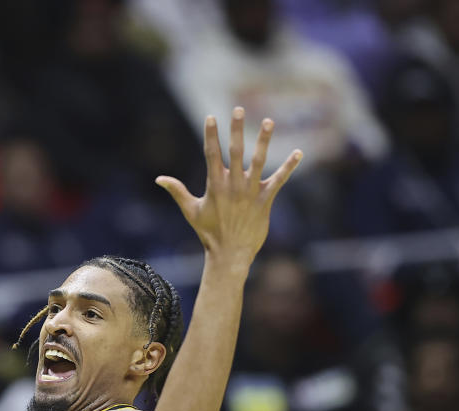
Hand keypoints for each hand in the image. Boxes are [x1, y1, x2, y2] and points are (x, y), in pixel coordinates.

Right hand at [156, 107, 302, 266]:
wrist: (229, 254)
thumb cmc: (208, 232)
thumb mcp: (190, 210)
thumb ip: (177, 191)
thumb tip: (159, 179)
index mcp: (214, 185)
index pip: (212, 154)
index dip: (211, 134)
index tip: (211, 117)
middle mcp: (233, 185)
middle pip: (235, 151)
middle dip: (236, 129)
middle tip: (239, 108)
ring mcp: (250, 192)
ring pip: (259, 160)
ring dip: (264, 140)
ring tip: (269, 121)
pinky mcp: (265, 200)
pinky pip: (279, 180)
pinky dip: (289, 167)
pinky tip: (299, 152)